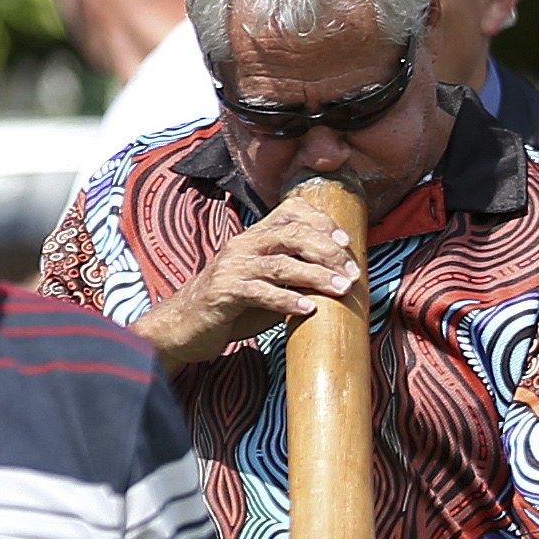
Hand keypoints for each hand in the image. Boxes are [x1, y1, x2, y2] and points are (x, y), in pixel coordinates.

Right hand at [140, 201, 363, 368]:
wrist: (185, 326)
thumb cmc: (234, 306)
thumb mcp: (269, 285)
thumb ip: (296, 276)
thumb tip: (341, 279)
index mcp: (255, 237)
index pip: (290, 212)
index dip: (320, 221)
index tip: (346, 241)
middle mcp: (243, 245)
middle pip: (291, 234)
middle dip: (327, 251)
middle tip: (353, 271)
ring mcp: (232, 268)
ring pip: (280, 263)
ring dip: (316, 276)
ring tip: (342, 289)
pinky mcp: (224, 293)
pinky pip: (259, 293)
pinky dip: (286, 300)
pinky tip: (308, 308)